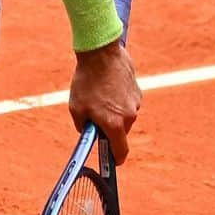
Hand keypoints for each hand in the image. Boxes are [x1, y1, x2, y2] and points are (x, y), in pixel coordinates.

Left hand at [68, 39, 141, 164]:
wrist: (101, 53)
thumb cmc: (86, 81)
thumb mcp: (76, 108)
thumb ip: (83, 126)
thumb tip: (88, 133)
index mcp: (114, 124)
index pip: (120, 150)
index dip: (116, 159)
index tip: (113, 161)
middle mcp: (129, 116)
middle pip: (121, 132)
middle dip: (109, 128)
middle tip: (95, 117)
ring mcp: (135, 102)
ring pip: (124, 116)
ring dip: (114, 112)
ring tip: (99, 95)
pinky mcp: (138, 90)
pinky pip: (127, 102)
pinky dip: (119, 99)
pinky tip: (107, 86)